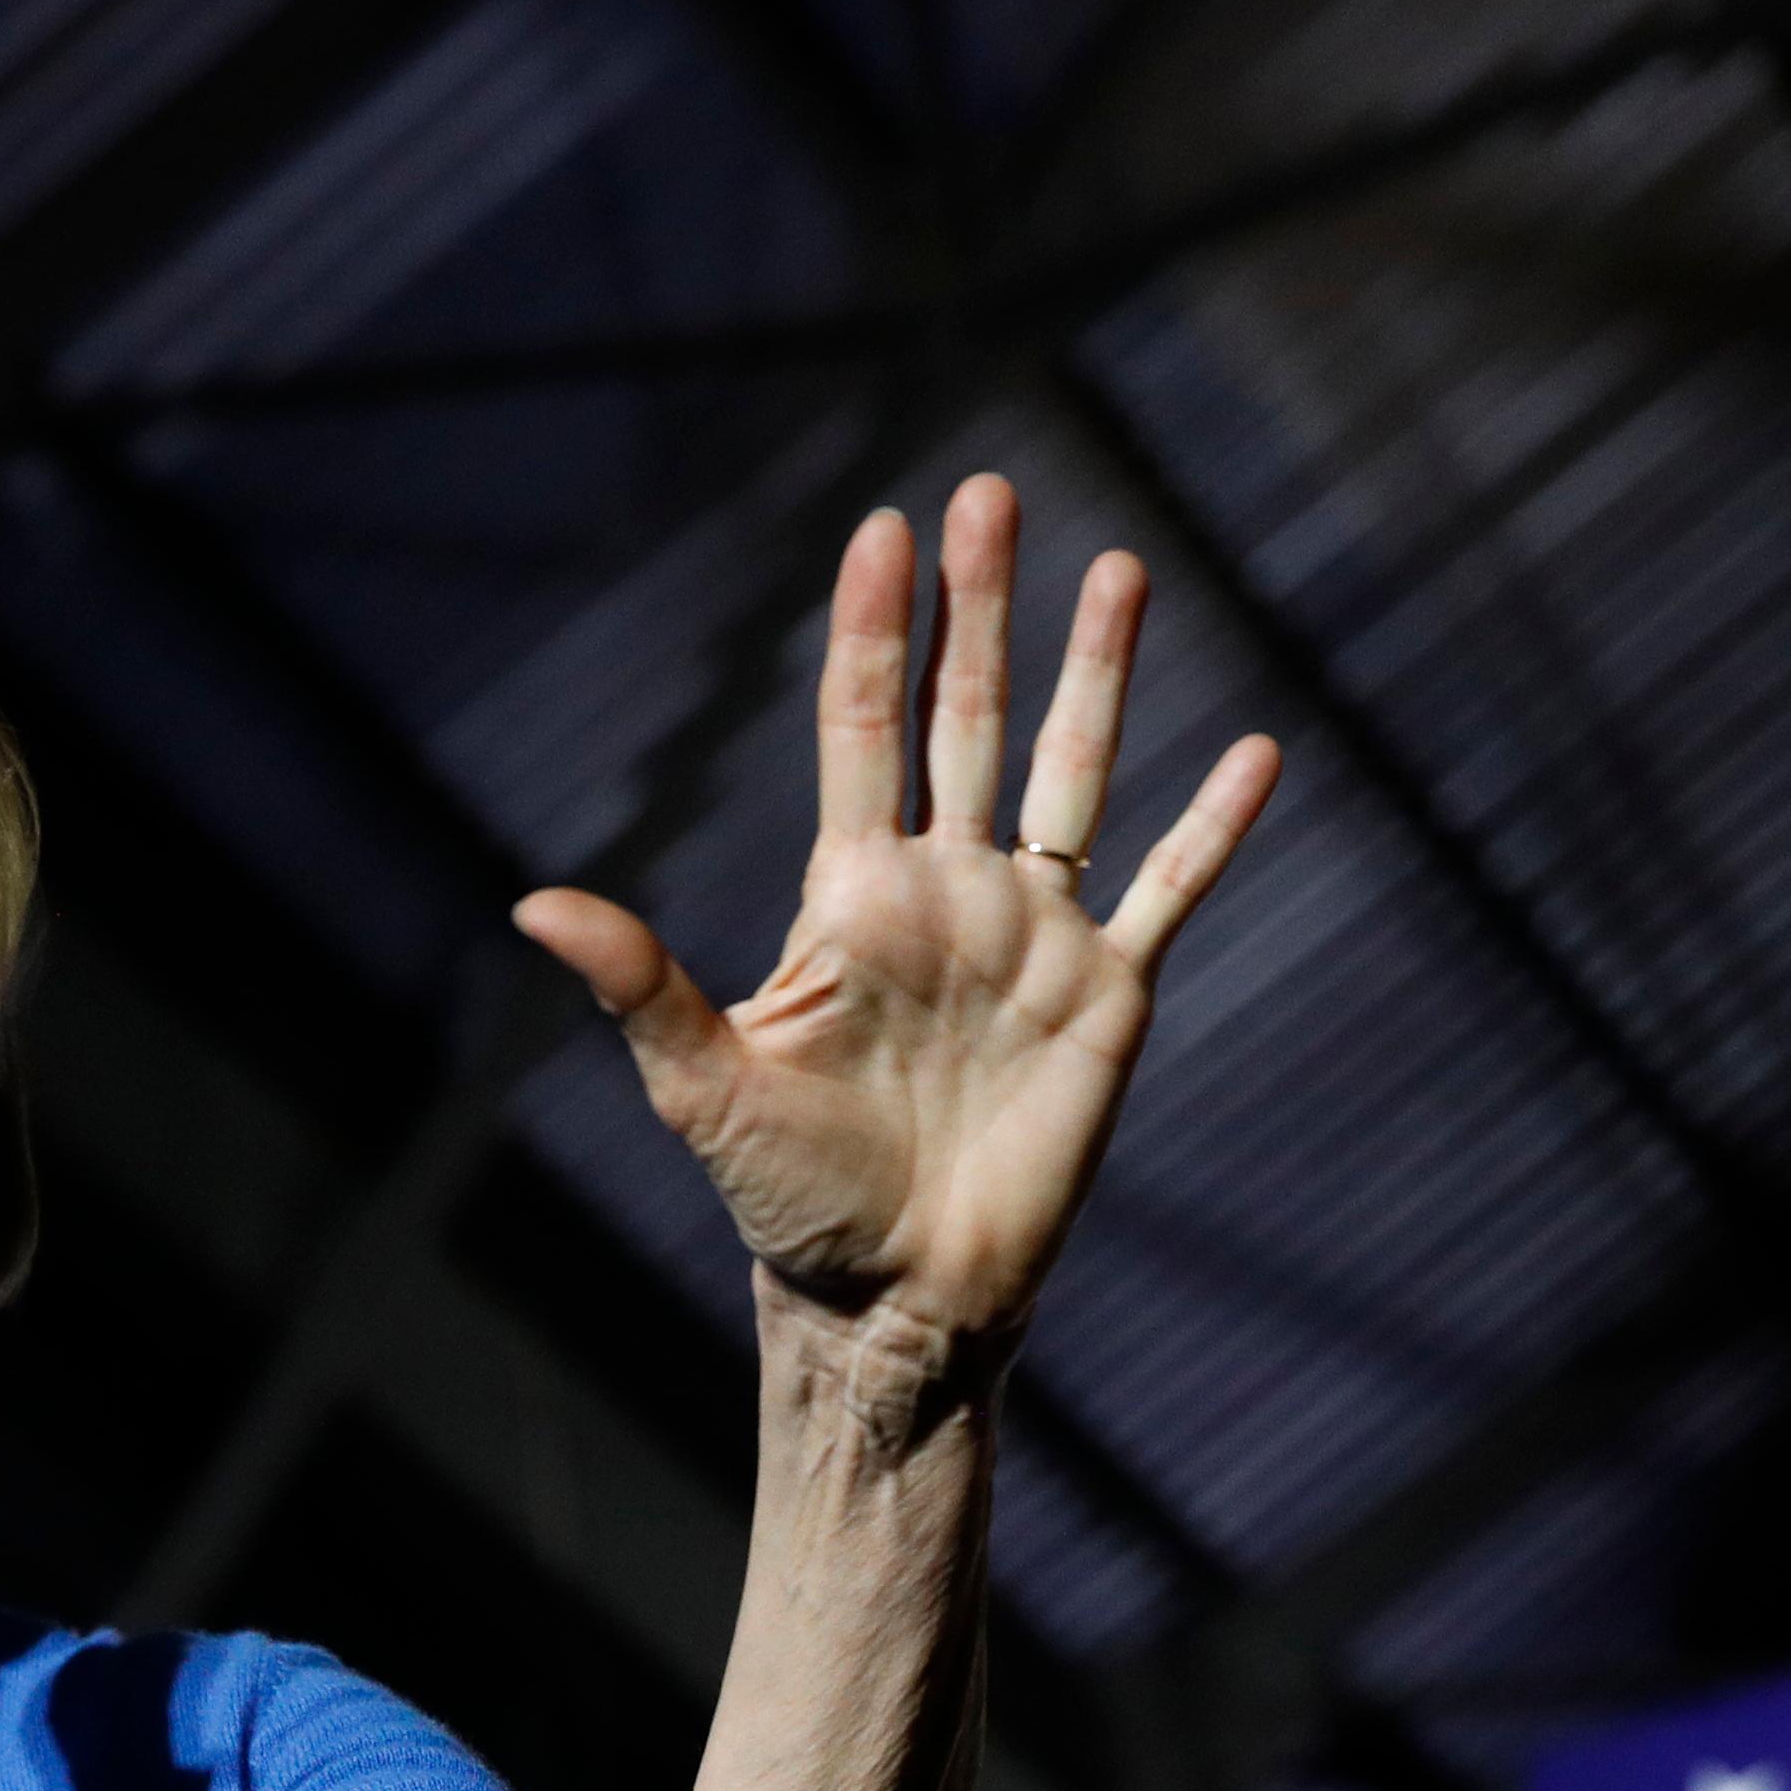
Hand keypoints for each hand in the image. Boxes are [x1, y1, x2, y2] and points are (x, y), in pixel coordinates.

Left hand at [515, 474, 1279, 1349]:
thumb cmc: (790, 1202)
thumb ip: (641, 984)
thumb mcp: (703, 1087)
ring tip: (1122, 566)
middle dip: (981, 607)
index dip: (876, 627)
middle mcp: (948, 892)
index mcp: (853, 896)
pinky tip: (1258, 754)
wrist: (896, 1298)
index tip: (886, 525)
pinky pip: (1169, 892)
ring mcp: (1033, 936)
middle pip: (969, 718)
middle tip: (991, 492)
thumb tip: (532, 905)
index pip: (865, 727)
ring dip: (1099, 674)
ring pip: (1077, 773)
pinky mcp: (1109, 998)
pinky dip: (1214, 828)